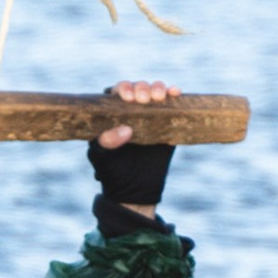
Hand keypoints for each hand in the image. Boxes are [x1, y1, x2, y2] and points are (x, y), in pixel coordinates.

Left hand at [91, 79, 178, 213]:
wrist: (135, 190)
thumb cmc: (112, 171)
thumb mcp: (102, 157)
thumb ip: (106, 143)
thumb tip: (126, 129)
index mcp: (112, 114)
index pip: (117, 92)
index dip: (123, 89)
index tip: (128, 98)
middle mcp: (131, 110)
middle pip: (138, 88)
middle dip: (142, 88)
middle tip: (144, 99)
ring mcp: (150, 114)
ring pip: (155, 91)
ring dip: (158, 88)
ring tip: (159, 97)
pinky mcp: (167, 122)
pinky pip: (172, 104)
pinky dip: (174, 94)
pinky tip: (176, 93)